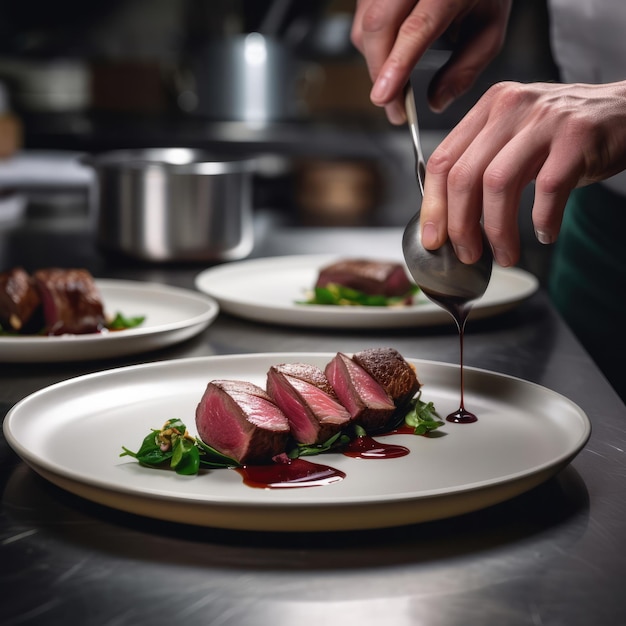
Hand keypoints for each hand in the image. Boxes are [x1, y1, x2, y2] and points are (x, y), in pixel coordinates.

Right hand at [350, 0, 511, 123]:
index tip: (385, 97)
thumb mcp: (488, 29)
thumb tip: (436, 102)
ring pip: (364, 27)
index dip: (396, 65)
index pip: (416, 27)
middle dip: (379, 73)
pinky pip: (362, 20)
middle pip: (379, 26)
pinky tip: (392, 53)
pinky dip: (373, 46)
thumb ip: (465, 69)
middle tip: (392, 106)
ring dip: (376, 62)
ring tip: (396, 80)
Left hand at [420, 80, 625, 265]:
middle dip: (460, 225)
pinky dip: (542, 221)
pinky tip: (544, 233)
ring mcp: (544, 120)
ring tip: (505, 255)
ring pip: (498, 184)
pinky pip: (546, 190)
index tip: (434, 239)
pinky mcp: (577, 137)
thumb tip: (448, 218)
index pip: (442, 160)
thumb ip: (481, 163)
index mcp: (487, 108)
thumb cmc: (563, 136)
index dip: (433, 206)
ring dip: (497, 231)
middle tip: (467, 254)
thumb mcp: (514, 137)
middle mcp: (510, 108)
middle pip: (465, 176)